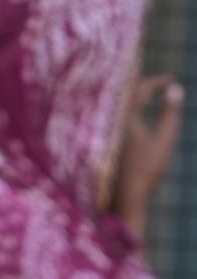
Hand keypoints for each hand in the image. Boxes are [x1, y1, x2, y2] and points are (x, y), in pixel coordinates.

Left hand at [113, 76, 182, 233]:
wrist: (123, 198)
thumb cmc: (146, 171)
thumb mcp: (164, 141)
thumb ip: (169, 114)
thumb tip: (175, 89)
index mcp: (125, 120)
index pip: (138, 90)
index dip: (155, 81)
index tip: (170, 80)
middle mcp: (111, 124)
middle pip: (124, 95)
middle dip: (142, 85)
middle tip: (159, 83)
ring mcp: (105, 134)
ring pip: (118, 106)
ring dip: (132, 97)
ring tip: (149, 93)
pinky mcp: (102, 143)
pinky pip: (113, 118)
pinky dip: (125, 110)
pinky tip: (136, 113)